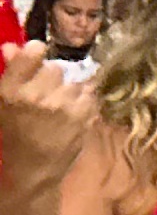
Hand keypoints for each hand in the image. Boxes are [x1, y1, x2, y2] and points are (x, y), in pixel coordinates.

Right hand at [0, 39, 93, 190]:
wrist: (33, 168)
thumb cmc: (12, 134)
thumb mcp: (2, 103)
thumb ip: (11, 72)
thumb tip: (12, 46)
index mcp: (11, 91)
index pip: (33, 53)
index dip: (36, 53)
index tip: (36, 56)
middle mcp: (38, 96)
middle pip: (56, 68)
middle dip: (51, 77)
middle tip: (45, 92)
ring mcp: (64, 106)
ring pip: (74, 81)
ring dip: (68, 90)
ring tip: (58, 105)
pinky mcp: (84, 116)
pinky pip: (89, 94)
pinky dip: (82, 100)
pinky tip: (71, 111)